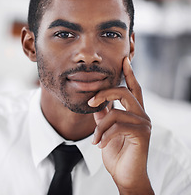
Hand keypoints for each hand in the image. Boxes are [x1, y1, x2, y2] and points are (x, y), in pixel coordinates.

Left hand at [88, 57, 153, 194]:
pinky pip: (116, 125)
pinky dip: (104, 135)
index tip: (124, 59)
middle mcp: (142, 115)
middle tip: (90, 102)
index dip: (129, 73)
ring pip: (115, 112)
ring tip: (95, 140)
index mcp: (134, 112)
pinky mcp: (142, 133)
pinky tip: (100, 145)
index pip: (133, 88)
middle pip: (123, 92)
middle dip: (104, 94)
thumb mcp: (106, 130)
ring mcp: (144, 123)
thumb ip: (103, 115)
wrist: (124, 175)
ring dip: (100, 127)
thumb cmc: (116, 153)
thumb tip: (96, 102)